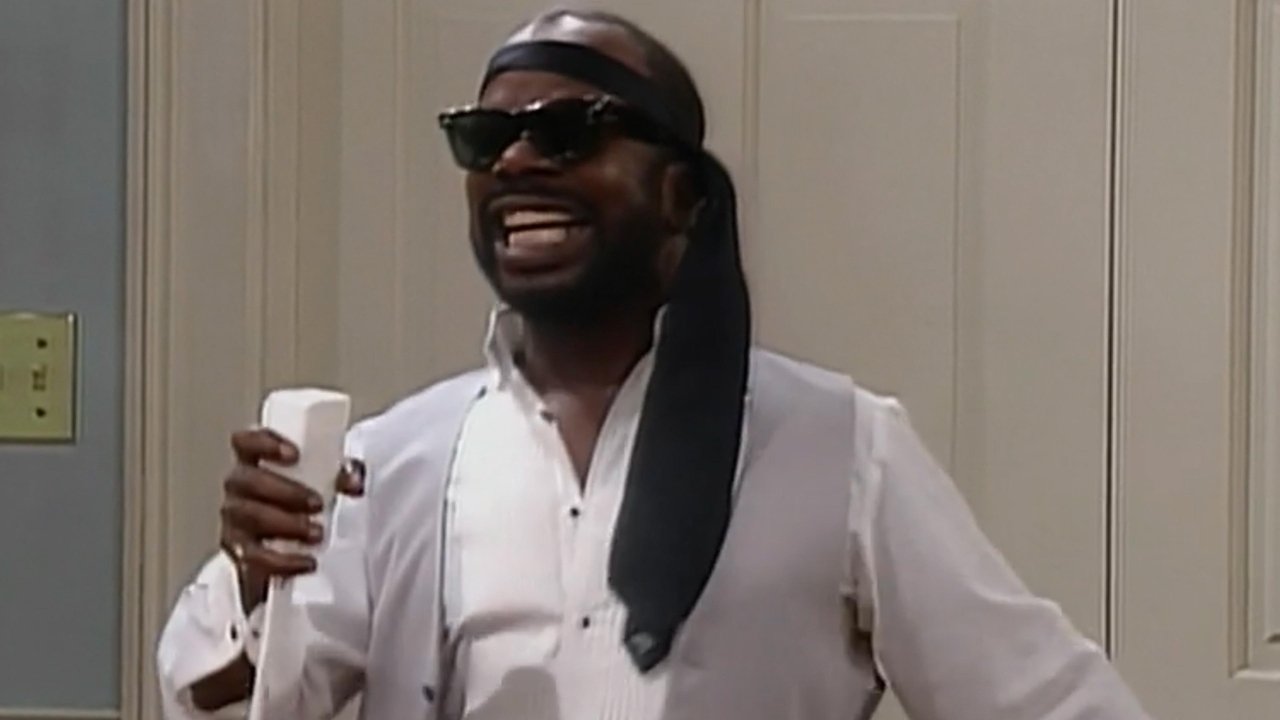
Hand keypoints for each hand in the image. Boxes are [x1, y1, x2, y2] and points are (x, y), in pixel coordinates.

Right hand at [218, 428, 364, 611]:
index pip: (245, 441)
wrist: (290, 543)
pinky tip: (307, 561)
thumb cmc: (303, 498)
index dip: (264, 443)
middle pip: (248, 481)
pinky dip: (283, 561)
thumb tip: (355, 481)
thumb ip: (342, 474)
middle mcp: (239, 487)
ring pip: (251, 517)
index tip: (294, 454)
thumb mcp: (324, 479)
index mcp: (255, 461)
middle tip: (317, 503)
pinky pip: (254, 558)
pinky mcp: (241, 552)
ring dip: (286, 524)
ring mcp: (235, 519)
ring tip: (317, 532)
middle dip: (285, 491)